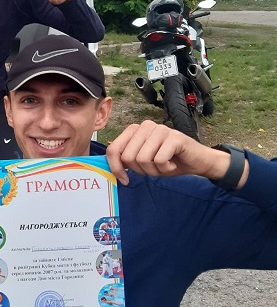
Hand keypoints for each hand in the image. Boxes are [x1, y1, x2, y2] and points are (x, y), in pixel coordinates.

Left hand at [106, 120, 238, 184]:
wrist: (196, 161)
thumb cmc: (167, 161)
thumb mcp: (142, 161)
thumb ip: (126, 160)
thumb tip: (110, 170)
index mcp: (133, 130)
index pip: (113, 149)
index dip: (116, 168)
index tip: (124, 179)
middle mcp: (145, 126)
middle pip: (128, 157)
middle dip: (140, 170)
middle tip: (153, 169)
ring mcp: (160, 130)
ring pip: (143, 159)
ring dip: (154, 171)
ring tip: (164, 165)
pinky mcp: (174, 137)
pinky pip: (159, 160)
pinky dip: (166, 169)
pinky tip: (173, 164)